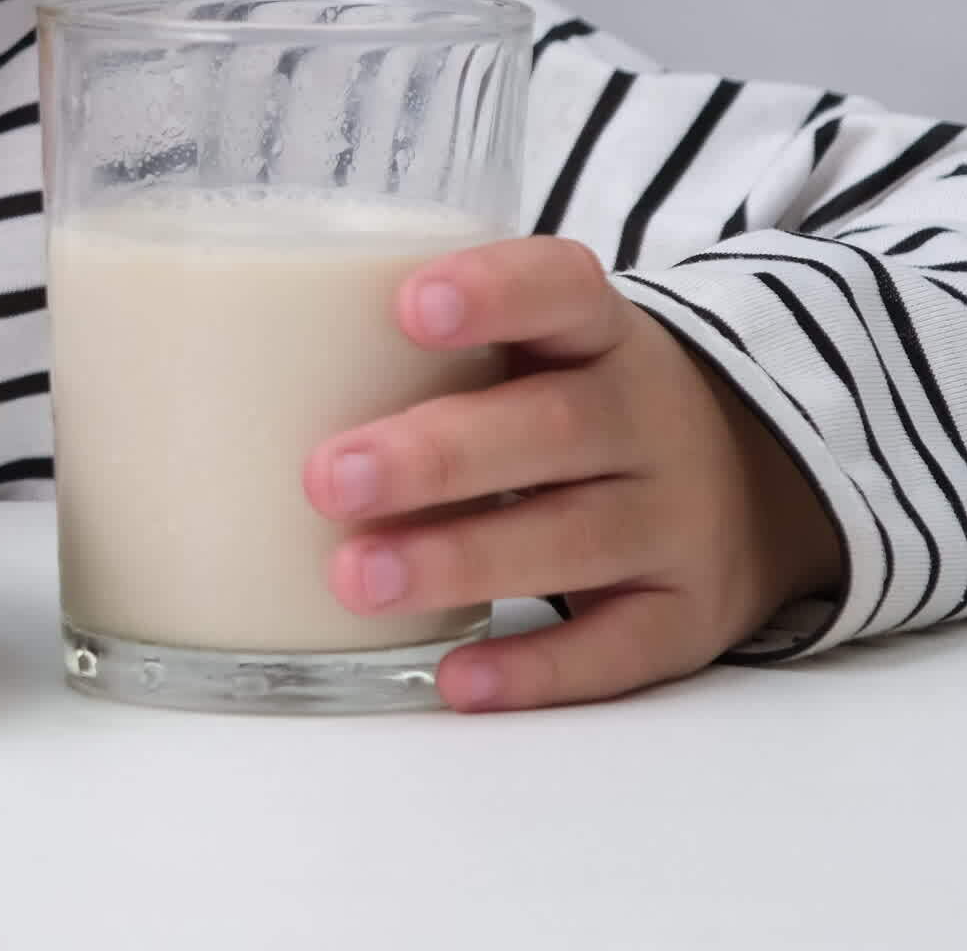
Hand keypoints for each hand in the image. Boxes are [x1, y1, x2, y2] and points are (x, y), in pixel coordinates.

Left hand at [302, 237, 843, 712]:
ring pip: (577, 538)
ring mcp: (675, 521)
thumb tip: (213, 360)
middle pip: (558, 426)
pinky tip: (454, 676)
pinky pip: (616, 648)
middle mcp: (649, 420)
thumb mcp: (542, 350)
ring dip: (462, 560)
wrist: (753, 480)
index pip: (564, 291)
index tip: (408, 303)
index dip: (496, 291)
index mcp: (601, 336)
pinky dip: (536, 668)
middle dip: (438, 455)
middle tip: (328, 476)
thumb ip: (426, 349)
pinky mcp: (685, 615)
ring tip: (358, 579)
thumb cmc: (581, 403)